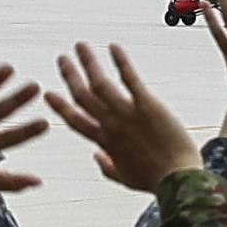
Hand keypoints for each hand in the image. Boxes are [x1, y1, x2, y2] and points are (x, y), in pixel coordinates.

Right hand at [50, 42, 194, 192]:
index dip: (60, 106)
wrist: (177, 180)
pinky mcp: (147, 106)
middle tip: (62, 59)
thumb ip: (107, 167)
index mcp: (104, 142)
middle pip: (82, 96)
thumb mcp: (126, 178)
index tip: (48, 93)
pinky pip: (130, 78)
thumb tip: (95, 157)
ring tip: (80, 46)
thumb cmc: (154, 180)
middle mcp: (110, 125)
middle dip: (70, 75)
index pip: (75, 120)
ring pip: (99, 83)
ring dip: (88, 62)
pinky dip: (120, 61)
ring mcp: (127, 114)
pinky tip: (113, 46)